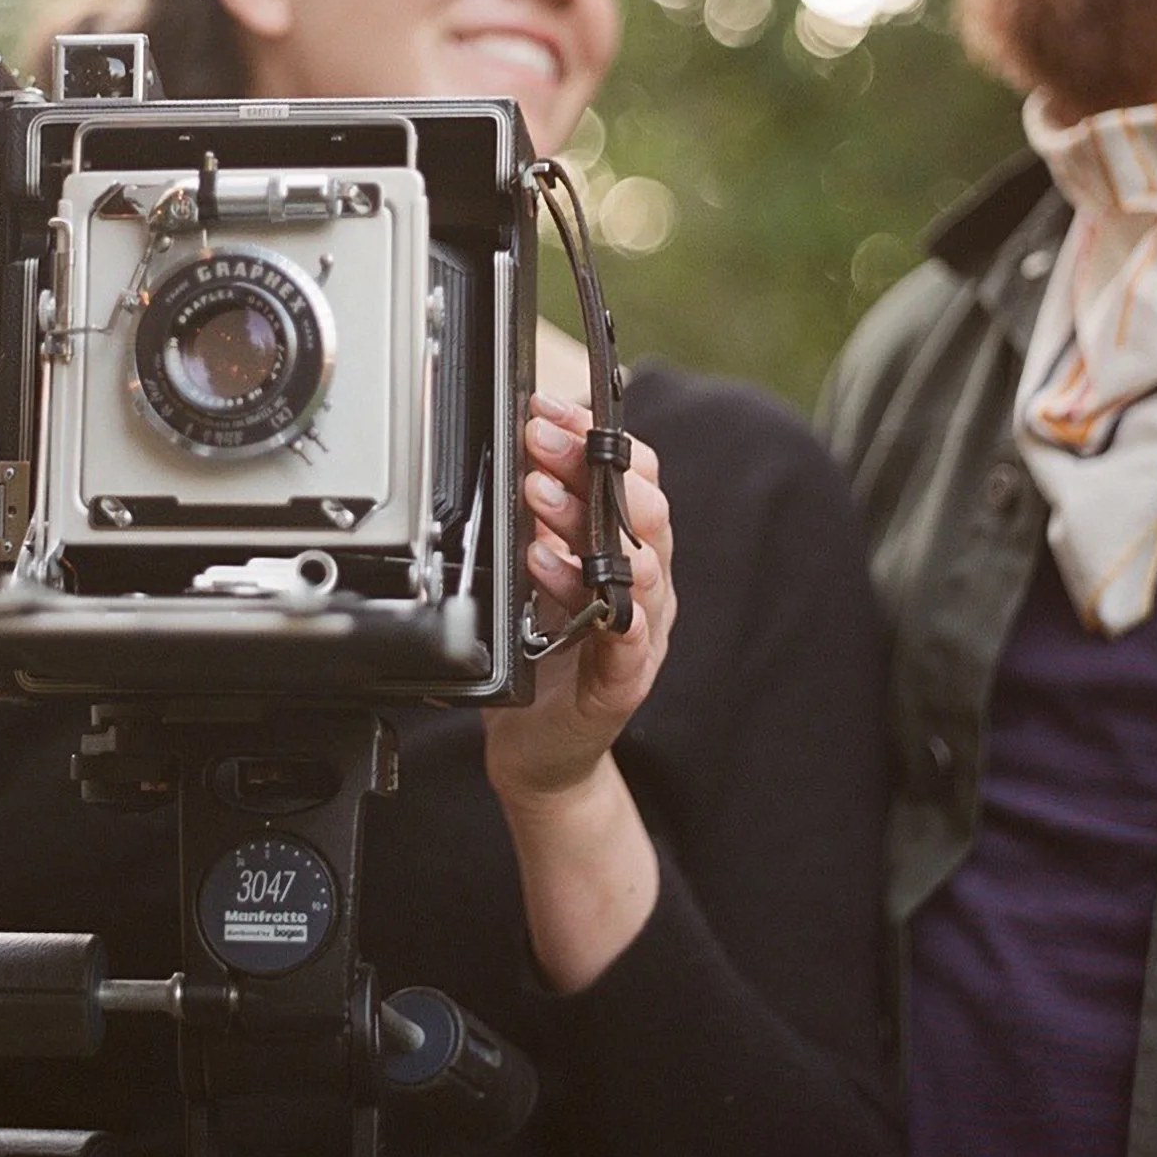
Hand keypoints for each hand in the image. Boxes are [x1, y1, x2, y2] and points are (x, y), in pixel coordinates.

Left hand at [482, 391, 676, 806]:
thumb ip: (535, 513)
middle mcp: (644, 581)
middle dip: (588, 465)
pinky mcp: (624, 682)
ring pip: (640, 565)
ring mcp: (641, 631)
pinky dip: (608, 610)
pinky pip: (629, 640)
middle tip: (538, 442)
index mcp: (625, 544)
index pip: (630, 472)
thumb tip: (513, 442)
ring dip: (587, 525)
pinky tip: (575, 587)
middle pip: (641, 506)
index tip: (547, 409)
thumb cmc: (542, 648)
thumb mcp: (534, 565)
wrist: (539, 746)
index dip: (593, 434)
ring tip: (539, 499)